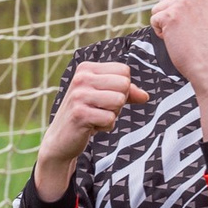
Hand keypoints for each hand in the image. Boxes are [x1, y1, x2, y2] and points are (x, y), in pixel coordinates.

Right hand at [33, 61, 147, 199]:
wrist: (61, 139)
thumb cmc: (87, 113)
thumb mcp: (104, 97)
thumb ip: (127, 92)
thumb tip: (145, 96)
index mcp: (86, 68)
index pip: (124, 70)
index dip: (123, 87)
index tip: (105, 96)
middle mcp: (81, 78)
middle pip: (124, 84)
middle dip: (119, 101)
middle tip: (102, 108)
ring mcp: (79, 96)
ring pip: (119, 100)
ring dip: (113, 114)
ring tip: (97, 116)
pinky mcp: (80, 114)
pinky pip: (111, 119)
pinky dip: (106, 126)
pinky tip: (92, 126)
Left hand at [149, 0, 207, 89]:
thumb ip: (194, 3)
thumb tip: (175, 0)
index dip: (183, 14)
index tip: (196, 25)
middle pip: (166, 1)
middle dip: (172, 18)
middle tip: (188, 32)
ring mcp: (181, 3)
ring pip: (158, 10)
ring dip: (165, 25)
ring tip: (182, 35)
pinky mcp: (169, 15)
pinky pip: (153, 21)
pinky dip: (161, 34)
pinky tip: (176, 40)